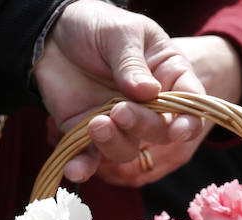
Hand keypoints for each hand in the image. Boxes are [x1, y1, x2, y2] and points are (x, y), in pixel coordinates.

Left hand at [32, 0, 205, 181]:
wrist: (52, 33)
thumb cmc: (96, 26)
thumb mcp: (119, 32)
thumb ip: (132, 62)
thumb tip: (148, 93)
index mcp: (167, 76)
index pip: (189, 103)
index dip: (189, 121)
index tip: (179, 130)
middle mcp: (148, 106)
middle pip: (159, 132)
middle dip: (143, 126)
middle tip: (120, 110)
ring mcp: (119, 123)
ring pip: (128, 149)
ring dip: (114, 143)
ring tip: (95, 124)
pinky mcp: (87, 134)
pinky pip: (90, 158)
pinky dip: (83, 167)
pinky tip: (74, 171)